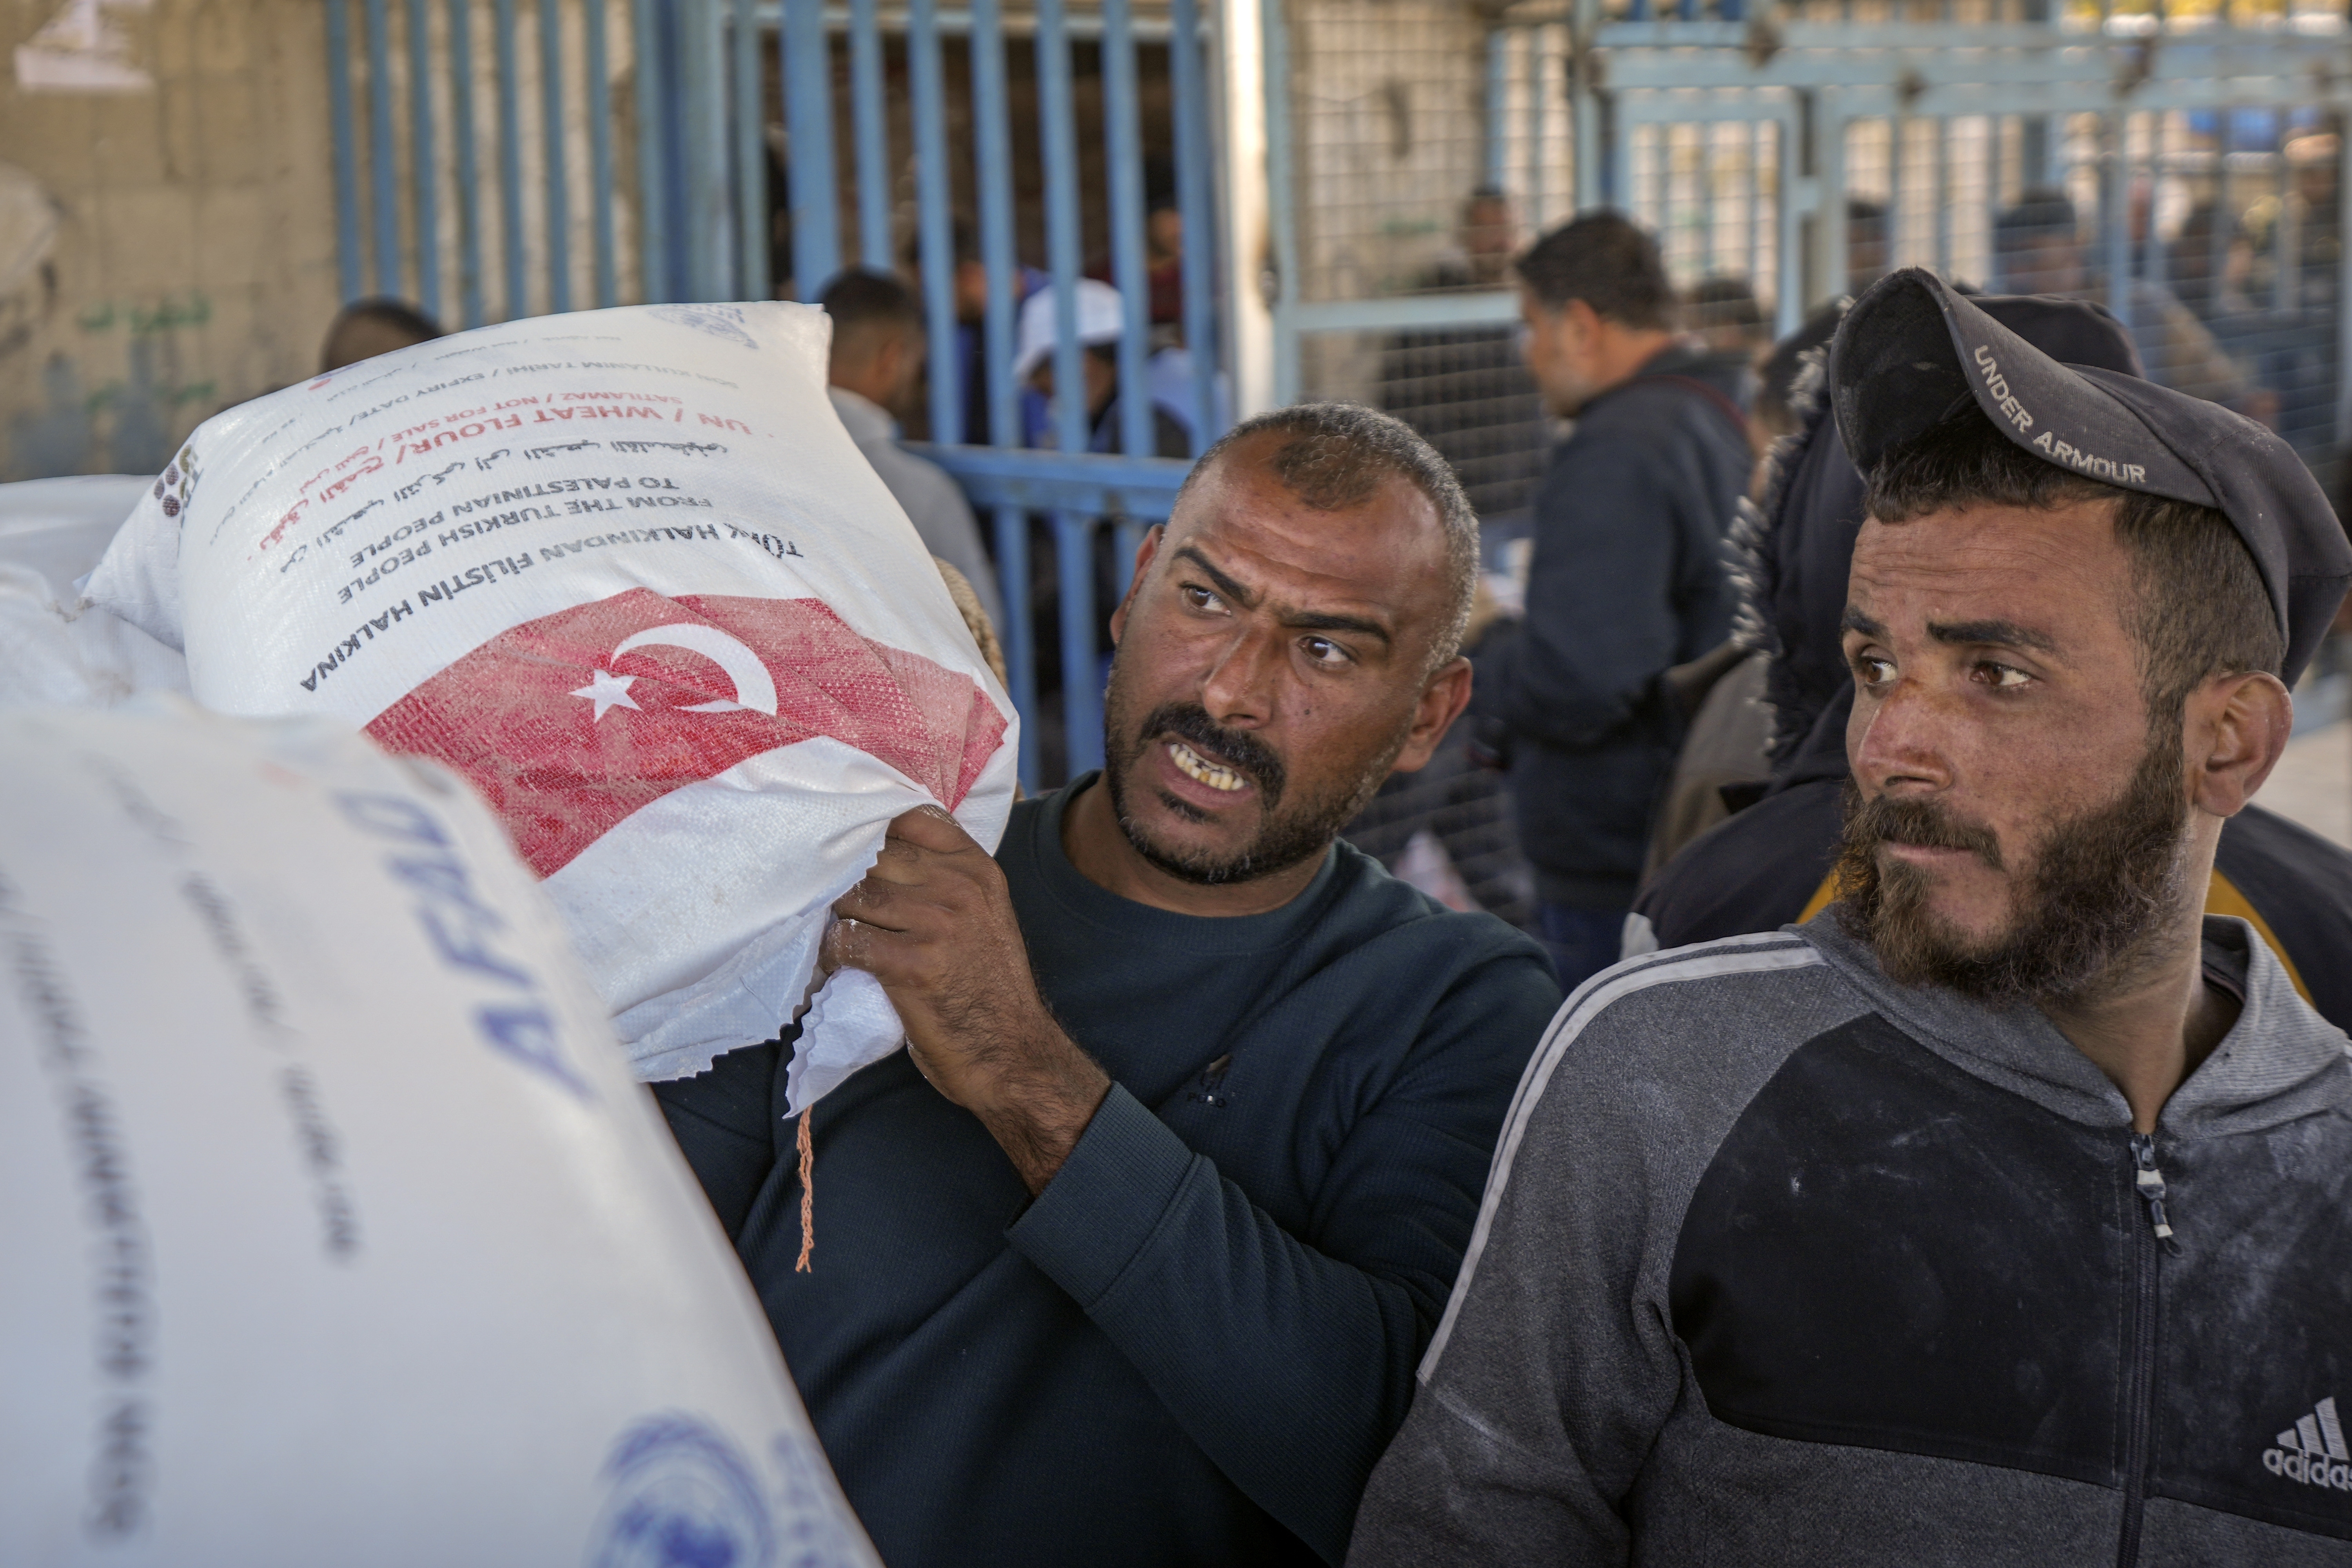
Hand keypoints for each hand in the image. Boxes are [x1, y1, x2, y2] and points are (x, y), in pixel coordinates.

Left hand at [822, 806, 1110, 1191]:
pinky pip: (847, 941)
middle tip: (819, 888)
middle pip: (875, 853)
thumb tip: (877, 848)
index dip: (872, 823)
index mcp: (977, 868)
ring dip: (832, 911)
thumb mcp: (984, 912)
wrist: (1012, 1051)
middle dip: (843, 871)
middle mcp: (959, 886)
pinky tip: (834, 961)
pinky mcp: (911, 965)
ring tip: (824, 925)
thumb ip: (944, 876)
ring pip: (854, 893)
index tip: (849, 838)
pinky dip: (831, 951)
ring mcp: (936, 924)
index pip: (911, 816)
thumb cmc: (988, 984)